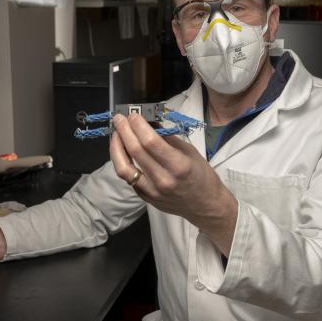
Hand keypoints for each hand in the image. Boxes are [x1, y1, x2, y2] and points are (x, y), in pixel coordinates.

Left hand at [109, 113, 237, 254]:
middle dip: (124, 131)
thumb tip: (148, 121)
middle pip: (135, 152)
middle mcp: (163, 180)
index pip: (150, 142)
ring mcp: (152, 192)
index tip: (132, 115)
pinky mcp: (145, 198)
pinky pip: (129, 178)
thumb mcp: (189, 151)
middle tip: (119, 119)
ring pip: (123, 168)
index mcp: (178, 166)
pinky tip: (124, 152)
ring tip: (116, 135)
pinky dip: (123, 162)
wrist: (205, 205)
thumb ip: (167, 138)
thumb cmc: (202, 176)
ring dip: (116, 148)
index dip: (137, 126)